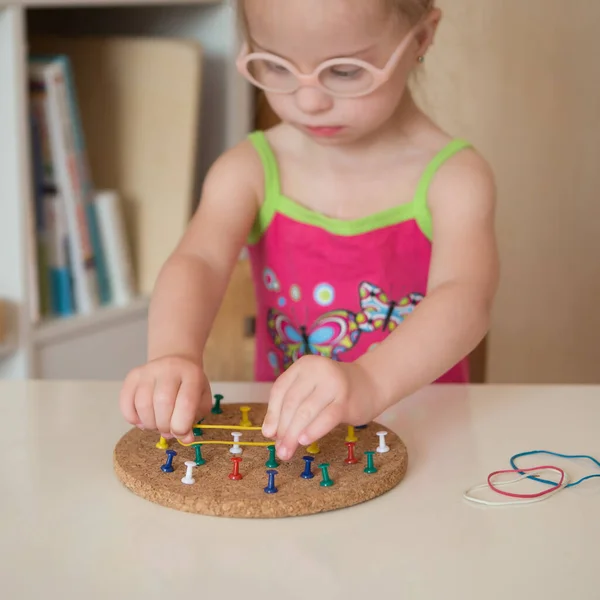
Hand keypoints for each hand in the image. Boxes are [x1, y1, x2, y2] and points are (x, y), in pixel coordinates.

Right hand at [119, 356, 211, 443]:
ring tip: (157, 424)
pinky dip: (133, 419)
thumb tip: (185, 439)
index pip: (186, 402)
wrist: (175, 363)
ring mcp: (148, 371)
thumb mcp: (201, 401)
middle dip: (164, 426)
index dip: (181, 425)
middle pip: (162, 403)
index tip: (181, 434)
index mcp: (192, 374)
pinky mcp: (132, 376)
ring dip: (150, 424)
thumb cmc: (190, 386)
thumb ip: (194, 420)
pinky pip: (126, 403)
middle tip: (168, 430)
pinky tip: (143, 420)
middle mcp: (169, 368)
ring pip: (143, 404)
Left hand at [261, 356, 378, 459]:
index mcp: (304, 365)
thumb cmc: (335, 390)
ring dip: (293, 435)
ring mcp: (332, 384)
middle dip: (283, 429)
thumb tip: (271, 433)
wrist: (371, 383)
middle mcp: (317, 370)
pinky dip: (313, 430)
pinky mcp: (346, 400)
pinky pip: (325, 418)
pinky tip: (304, 441)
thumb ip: (292, 406)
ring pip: (305, 412)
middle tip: (279, 449)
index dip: (272, 413)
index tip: (268, 433)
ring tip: (287, 451)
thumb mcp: (311, 389)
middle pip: (291, 402)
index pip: (280, 389)